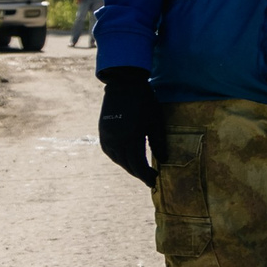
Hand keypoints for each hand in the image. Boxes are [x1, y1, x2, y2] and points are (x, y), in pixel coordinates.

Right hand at [98, 68, 162, 185]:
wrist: (124, 84)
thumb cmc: (145, 102)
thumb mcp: (156, 122)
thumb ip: (158, 143)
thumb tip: (163, 161)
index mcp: (131, 138)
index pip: (138, 166)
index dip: (146, 176)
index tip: (154, 182)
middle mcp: (116, 140)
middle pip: (127, 165)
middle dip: (139, 174)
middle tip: (150, 178)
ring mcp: (107, 136)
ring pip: (117, 160)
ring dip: (129, 167)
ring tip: (141, 170)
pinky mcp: (103, 132)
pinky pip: (110, 152)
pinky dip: (119, 158)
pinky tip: (127, 159)